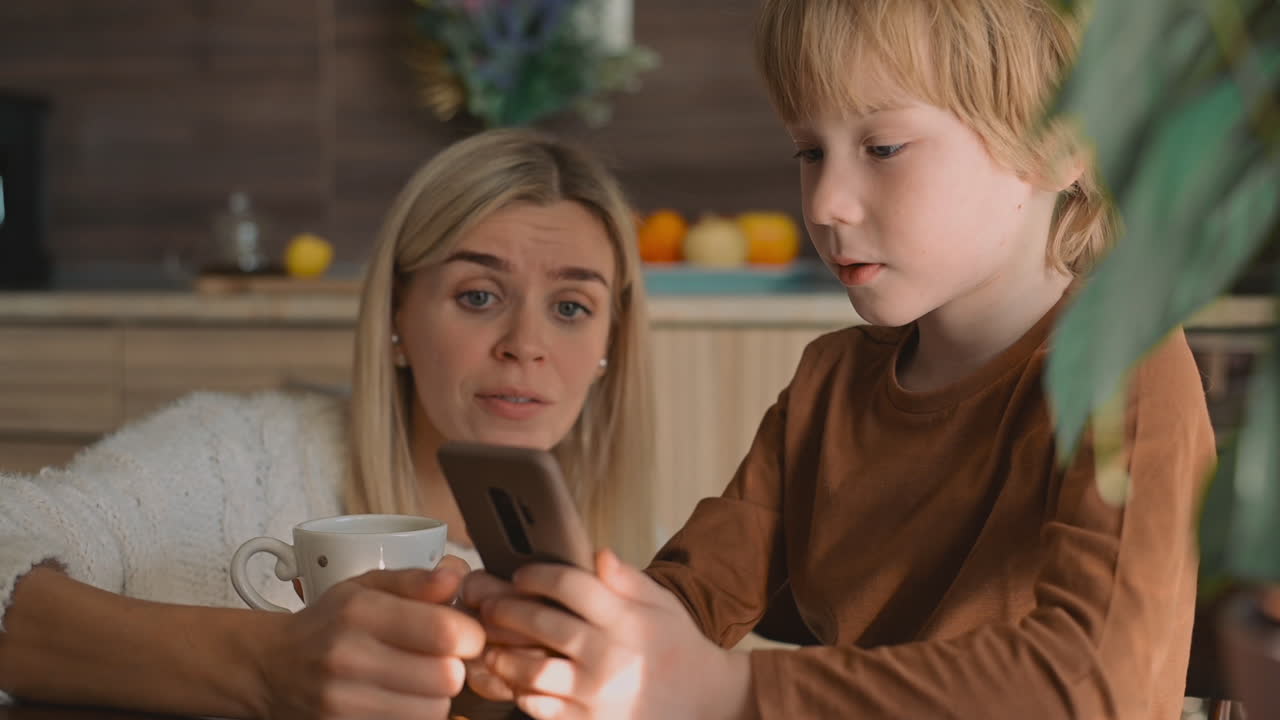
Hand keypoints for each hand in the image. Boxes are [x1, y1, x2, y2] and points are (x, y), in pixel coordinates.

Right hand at [257, 558, 484, 719]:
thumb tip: (458, 576)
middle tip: (439, 659)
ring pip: (434, 711)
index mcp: (360, 612)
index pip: (446, 632)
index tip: (464, 634)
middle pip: (447, 677)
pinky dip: (414, 715)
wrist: (270, 668)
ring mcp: (342, 703)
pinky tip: (401, 699)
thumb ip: (416, 580)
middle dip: (453, 667)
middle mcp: (349, 658)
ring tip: (417, 681)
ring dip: (435, 697)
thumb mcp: (366, 587)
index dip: (469, 634)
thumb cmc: (329, 623)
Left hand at [466, 550, 755, 719]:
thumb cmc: (678, 647)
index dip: (537, 576)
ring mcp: (597, 693)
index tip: (521, 575)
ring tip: (493, 645)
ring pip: (533, 669)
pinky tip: (515, 680)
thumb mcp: (662, 604)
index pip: (569, 585)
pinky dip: (521, 692)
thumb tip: (596, 553)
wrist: (706, 702)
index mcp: (625, 619)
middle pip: (542, 624)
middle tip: (490, 606)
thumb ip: (627, 579)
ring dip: (505, 655)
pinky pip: (540, 707)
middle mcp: (609, 654)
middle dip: (507, 610)